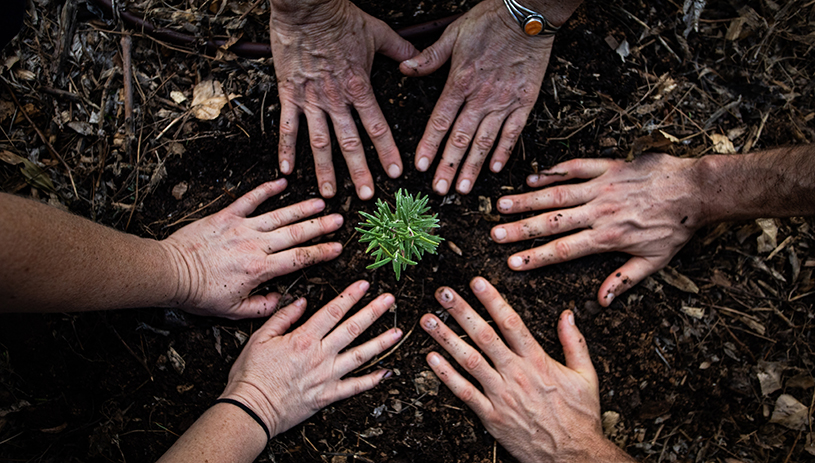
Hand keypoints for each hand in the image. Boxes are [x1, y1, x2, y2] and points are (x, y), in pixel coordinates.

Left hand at [161, 179, 342, 318]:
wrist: (170, 273)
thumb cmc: (199, 293)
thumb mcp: (234, 310)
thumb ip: (262, 307)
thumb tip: (282, 300)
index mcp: (260, 269)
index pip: (299, 259)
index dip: (321, 252)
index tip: (337, 248)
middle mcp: (255, 245)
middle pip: (296, 233)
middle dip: (320, 226)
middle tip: (339, 220)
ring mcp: (242, 228)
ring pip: (279, 215)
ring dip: (302, 208)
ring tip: (321, 202)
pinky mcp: (226, 216)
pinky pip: (250, 200)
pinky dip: (266, 190)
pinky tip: (281, 182)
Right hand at [219, 280, 401, 436]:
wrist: (251, 410)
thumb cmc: (251, 375)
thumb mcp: (259, 338)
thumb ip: (283, 317)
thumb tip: (302, 302)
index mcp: (303, 339)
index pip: (332, 311)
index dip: (350, 296)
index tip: (364, 285)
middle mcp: (320, 356)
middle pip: (352, 329)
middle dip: (373, 312)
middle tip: (389, 300)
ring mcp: (327, 376)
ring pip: (360, 356)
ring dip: (381, 343)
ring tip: (397, 332)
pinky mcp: (328, 395)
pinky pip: (355, 387)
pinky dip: (372, 380)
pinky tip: (386, 373)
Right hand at [270, 0, 417, 199]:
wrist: (306, 6)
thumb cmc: (341, 18)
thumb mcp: (378, 33)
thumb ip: (401, 50)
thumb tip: (419, 59)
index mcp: (360, 87)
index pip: (378, 127)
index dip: (387, 152)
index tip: (395, 173)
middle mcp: (336, 99)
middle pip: (350, 143)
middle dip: (359, 172)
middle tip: (366, 196)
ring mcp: (311, 99)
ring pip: (319, 142)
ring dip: (324, 171)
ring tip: (328, 194)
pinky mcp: (289, 94)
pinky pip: (288, 126)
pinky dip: (286, 150)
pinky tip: (286, 171)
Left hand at [400, 0, 553, 194]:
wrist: (527, 15)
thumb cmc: (489, 21)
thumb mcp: (452, 34)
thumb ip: (429, 57)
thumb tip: (404, 68)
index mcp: (460, 82)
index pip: (440, 121)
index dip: (430, 145)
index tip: (421, 166)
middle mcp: (481, 97)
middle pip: (461, 139)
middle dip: (448, 167)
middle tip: (439, 189)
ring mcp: (504, 102)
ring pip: (484, 141)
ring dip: (473, 167)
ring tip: (463, 188)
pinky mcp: (524, 101)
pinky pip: (512, 132)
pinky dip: (503, 151)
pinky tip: (494, 168)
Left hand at [421, 277, 633, 462]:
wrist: (573, 455)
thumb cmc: (579, 417)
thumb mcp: (586, 376)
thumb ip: (575, 343)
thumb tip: (567, 315)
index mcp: (538, 361)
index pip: (512, 323)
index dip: (492, 300)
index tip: (476, 283)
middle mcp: (516, 374)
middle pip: (484, 336)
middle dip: (461, 312)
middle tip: (442, 293)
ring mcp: (501, 395)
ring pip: (469, 361)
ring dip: (445, 338)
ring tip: (427, 320)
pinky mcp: (491, 416)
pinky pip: (464, 392)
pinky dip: (446, 375)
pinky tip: (431, 358)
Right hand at [491, 154, 703, 305]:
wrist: (696, 190)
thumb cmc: (676, 227)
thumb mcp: (654, 261)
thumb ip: (624, 280)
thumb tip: (601, 301)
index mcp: (607, 238)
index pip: (563, 250)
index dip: (536, 257)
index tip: (512, 263)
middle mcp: (599, 212)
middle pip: (552, 222)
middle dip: (520, 229)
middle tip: (495, 233)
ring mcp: (602, 187)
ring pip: (557, 194)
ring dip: (528, 200)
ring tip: (502, 204)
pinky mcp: (609, 167)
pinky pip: (575, 167)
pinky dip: (553, 172)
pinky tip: (532, 178)